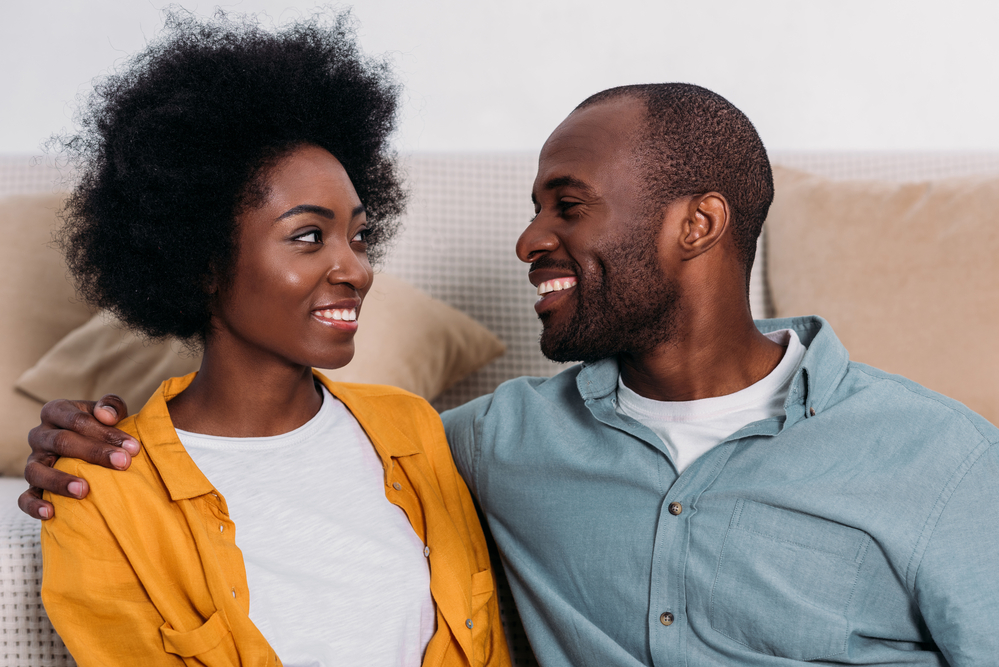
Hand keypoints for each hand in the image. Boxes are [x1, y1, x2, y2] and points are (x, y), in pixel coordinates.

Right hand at [19, 394, 138, 519]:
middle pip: (61, 442)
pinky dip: (34, 506)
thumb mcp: (110, 412)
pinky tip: (51, 512)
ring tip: (84, 490)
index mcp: (56, 411)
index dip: (105, 432)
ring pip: (36, 471)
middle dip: (95, 453)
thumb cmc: (102, 427)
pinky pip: (25, 498)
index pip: (77, 420)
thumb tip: (106, 415)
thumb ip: (111, 406)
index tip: (133, 447)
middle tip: (123, 463)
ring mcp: (33, 461)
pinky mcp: (32, 485)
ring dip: (60, 481)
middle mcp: (40, 435)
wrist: (91, 446)